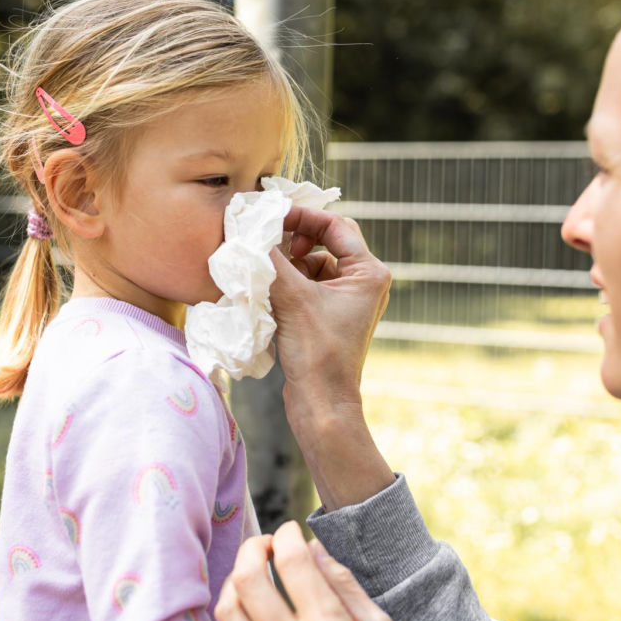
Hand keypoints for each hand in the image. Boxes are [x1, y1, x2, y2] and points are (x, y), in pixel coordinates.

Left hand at [215, 522, 427, 620]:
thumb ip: (342, 582)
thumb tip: (312, 547)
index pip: (291, 562)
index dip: (287, 535)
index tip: (292, 530)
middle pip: (247, 579)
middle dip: (253, 547)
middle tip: (267, 543)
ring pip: (228, 611)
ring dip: (237, 581)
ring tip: (255, 573)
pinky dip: (241, 619)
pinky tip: (259, 612)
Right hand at [270, 207, 391, 409]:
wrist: (322, 404)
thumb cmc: (316, 352)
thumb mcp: (291, 297)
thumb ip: (271, 258)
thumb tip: (250, 227)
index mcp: (370, 273)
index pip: (335, 225)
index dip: (302, 216)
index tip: (271, 216)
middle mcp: (365, 283)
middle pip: (327, 241)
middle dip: (295, 239)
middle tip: (267, 241)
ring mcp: (348, 300)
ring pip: (315, 263)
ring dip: (289, 262)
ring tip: (265, 270)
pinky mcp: (331, 316)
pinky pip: (309, 285)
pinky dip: (288, 282)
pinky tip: (268, 291)